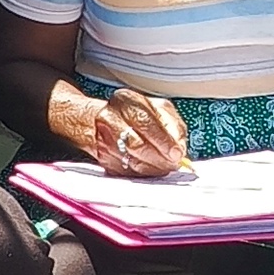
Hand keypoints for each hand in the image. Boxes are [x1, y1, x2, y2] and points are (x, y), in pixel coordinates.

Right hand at [54, 84, 189, 177]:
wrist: (93, 120)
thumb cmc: (130, 113)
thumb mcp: (155, 108)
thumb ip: (172, 124)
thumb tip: (180, 146)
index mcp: (125, 101)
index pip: (145, 122)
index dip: (163, 141)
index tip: (177, 153)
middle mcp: (110, 118)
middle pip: (136, 144)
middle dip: (159, 158)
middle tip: (173, 163)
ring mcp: (102, 139)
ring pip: (131, 161)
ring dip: (152, 168)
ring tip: (164, 167)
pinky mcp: (102, 157)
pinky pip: (125, 170)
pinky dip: (141, 173)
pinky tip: (150, 169)